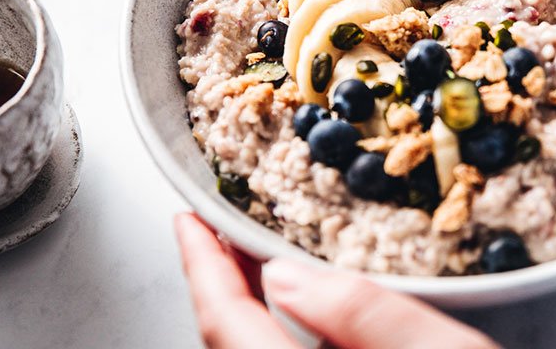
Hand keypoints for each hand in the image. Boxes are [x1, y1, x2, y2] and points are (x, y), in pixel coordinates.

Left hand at [174, 213, 498, 348]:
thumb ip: (365, 316)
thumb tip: (286, 278)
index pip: (227, 325)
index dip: (202, 266)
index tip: (190, 220)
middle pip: (227, 346)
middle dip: (219, 284)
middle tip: (221, 228)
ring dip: (244, 314)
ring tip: (253, 262)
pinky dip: (271, 339)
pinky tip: (299, 317)